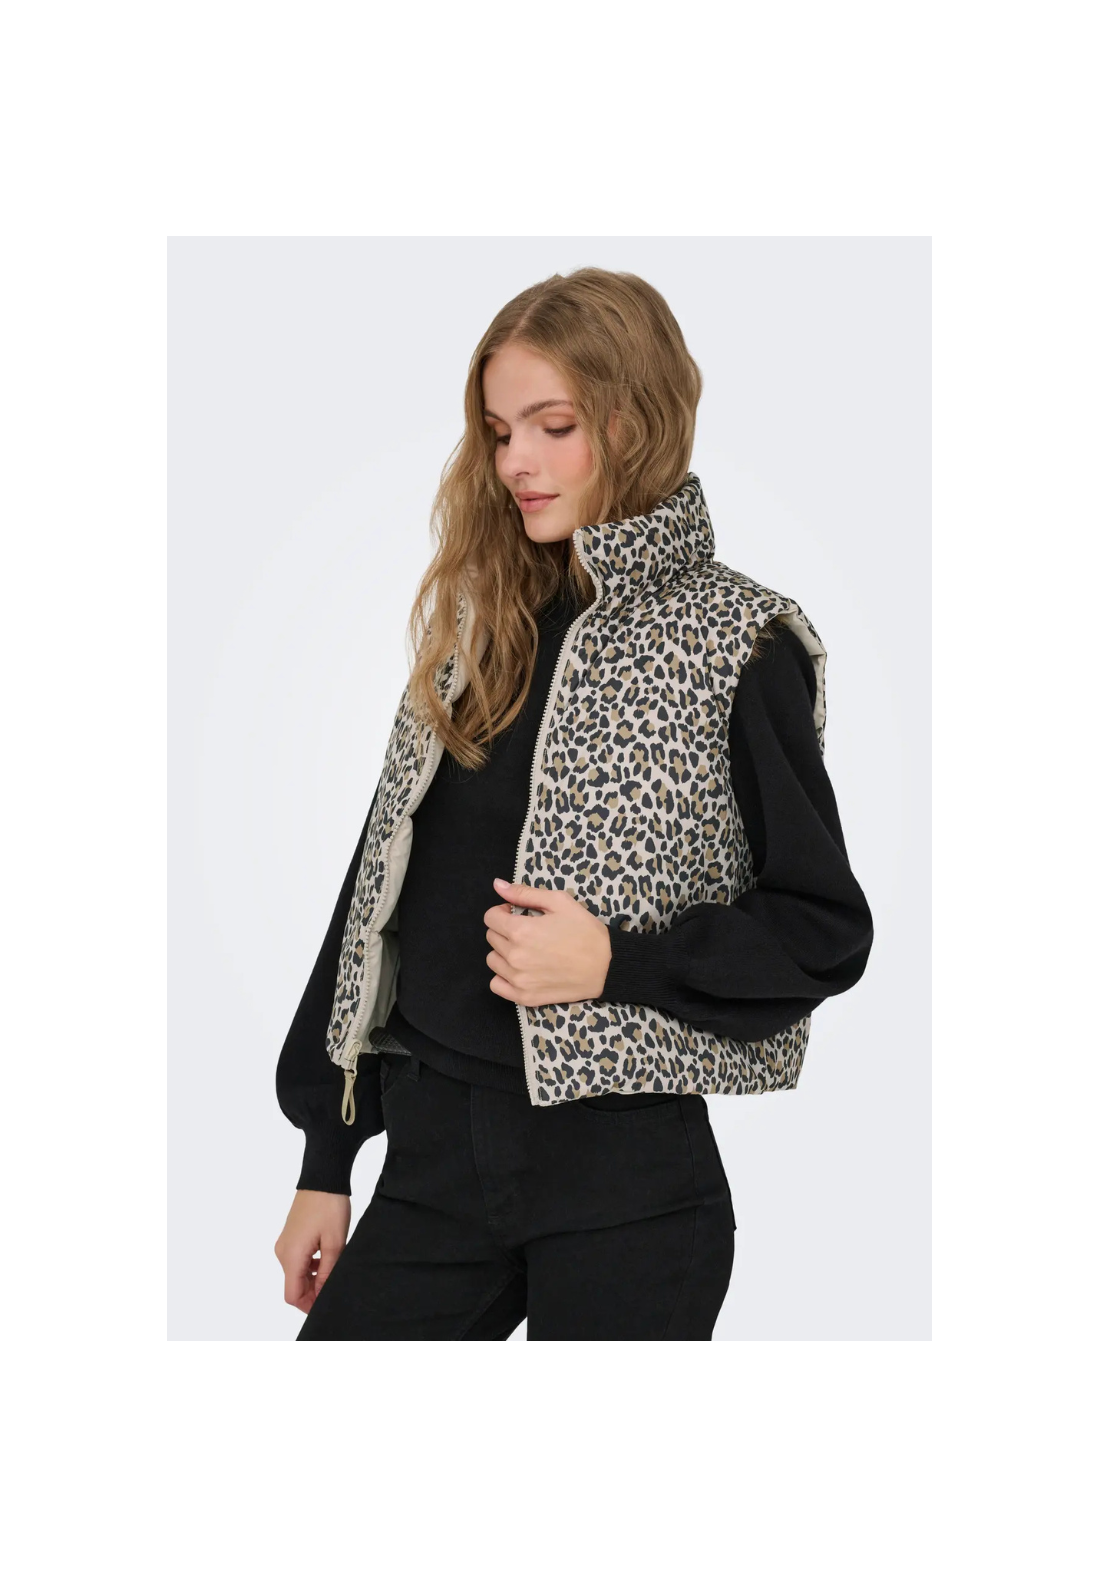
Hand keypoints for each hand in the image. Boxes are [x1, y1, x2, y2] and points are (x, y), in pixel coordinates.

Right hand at [274, 1189, 351, 1314]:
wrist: (322, 1178)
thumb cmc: (329, 1207)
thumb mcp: (335, 1243)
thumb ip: (328, 1272)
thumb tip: (323, 1295)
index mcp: (291, 1256)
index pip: (292, 1295)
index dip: (309, 1305)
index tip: (328, 1303)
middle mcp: (283, 1252)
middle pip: (295, 1285)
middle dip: (314, 1292)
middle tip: (337, 1286)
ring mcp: (285, 1244)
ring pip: (297, 1273)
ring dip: (314, 1278)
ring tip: (336, 1270)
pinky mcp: (290, 1237)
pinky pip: (298, 1261)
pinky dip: (311, 1266)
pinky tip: (328, 1258)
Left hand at [484, 877, 612, 1005]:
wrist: (607, 966)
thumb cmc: (585, 931)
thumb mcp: (559, 902)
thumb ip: (525, 893)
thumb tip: (497, 885)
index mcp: (520, 931)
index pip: (490, 917)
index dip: (503, 911)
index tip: (517, 914)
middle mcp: (514, 956)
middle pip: (491, 937)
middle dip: (505, 930)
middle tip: (528, 931)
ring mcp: (518, 979)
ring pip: (493, 960)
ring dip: (503, 952)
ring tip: (526, 950)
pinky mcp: (524, 997)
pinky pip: (496, 985)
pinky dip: (503, 976)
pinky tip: (520, 970)